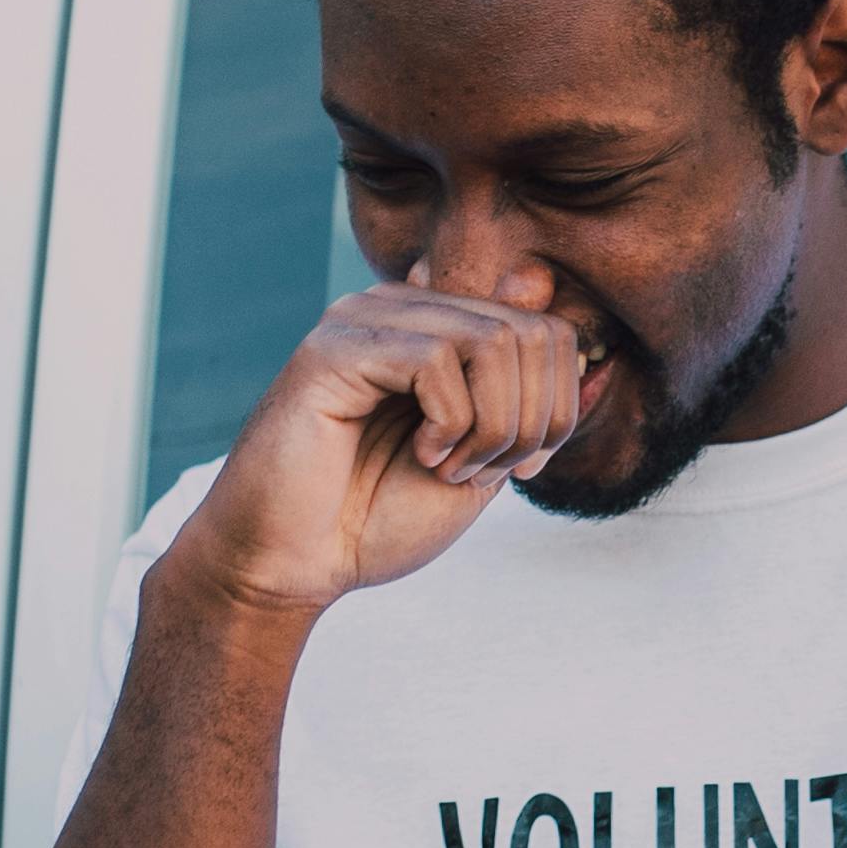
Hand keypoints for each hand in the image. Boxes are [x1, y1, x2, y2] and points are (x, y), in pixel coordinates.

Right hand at [164, 273, 598, 625]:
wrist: (290, 565)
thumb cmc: (373, 518)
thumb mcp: (479, 457)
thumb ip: (517, 389)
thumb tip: (538, 282)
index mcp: (435, 329)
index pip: (546, 329)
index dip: (556, 408)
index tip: (516, 467)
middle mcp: (400, 308)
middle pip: (529, 333)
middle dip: (529, 423)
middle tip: (476, 471)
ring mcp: (363, 320)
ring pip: (493, 342)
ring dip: (491, 428)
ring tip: (445, 466)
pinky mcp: (335, 347)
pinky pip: (438, 360)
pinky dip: (451, 424)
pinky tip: (422, 456)